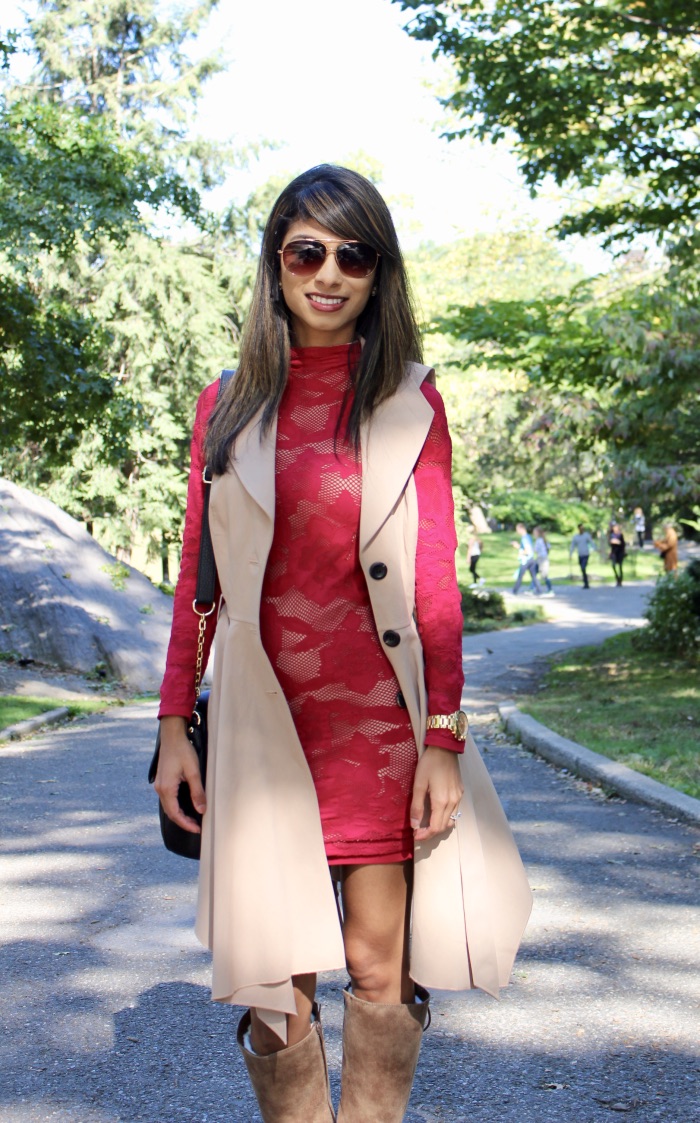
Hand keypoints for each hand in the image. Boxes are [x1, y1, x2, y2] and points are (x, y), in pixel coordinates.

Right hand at [154, 715, 206, 833]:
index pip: (175, 814)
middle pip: (170, 812)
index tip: (198, 829)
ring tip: (193, 819)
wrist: (172, 736)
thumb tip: (202, 810)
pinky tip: (185, 806)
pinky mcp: (162, 781)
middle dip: (183, 822)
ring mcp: (159, 785)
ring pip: (168, 806)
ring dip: (179, 815)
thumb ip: (197, 792)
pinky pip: (168, 799)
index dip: (186, 824)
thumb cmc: (183, 751)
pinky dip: (176, 806)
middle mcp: (160, 789)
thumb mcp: (193, 771)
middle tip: (197, 827)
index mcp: (167, 788)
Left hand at [410, 747, 463, 842]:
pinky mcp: (460, 792)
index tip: (415, 836)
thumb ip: (416, 806)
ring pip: (451, 820)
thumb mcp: (418, 784)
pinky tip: (437, 813)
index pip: (435, 828)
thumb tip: (414, 825)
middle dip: (430, 833)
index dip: (425, 835)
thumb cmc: (429, 764)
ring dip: (439, 826)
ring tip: (427, 825)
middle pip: (443, 826)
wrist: (444, 748)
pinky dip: (446, 817)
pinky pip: (455, 811)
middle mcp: (453, 802)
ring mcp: (459, 797)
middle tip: (418, 832)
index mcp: (441, 802)